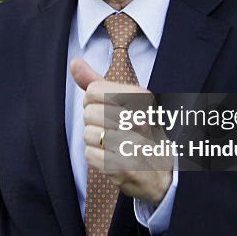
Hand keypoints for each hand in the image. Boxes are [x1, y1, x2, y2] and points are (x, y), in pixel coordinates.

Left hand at [72, 57, 173, 205]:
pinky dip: (96, 158)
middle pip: (89, 113)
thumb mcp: (125, 102)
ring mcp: (134, 144)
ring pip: (88, 134)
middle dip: (94, 123)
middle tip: (113, 129)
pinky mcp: (124, 167)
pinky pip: (89, 155)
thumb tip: (74, 62)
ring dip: (96, 142)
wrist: (161, 173)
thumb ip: (97, 82)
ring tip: (114, 144)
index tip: (108, 109)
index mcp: (142, 98)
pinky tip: (113, 157)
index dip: (93, 102)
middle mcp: (141, 119)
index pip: (93, 91)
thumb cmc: (140, 132)